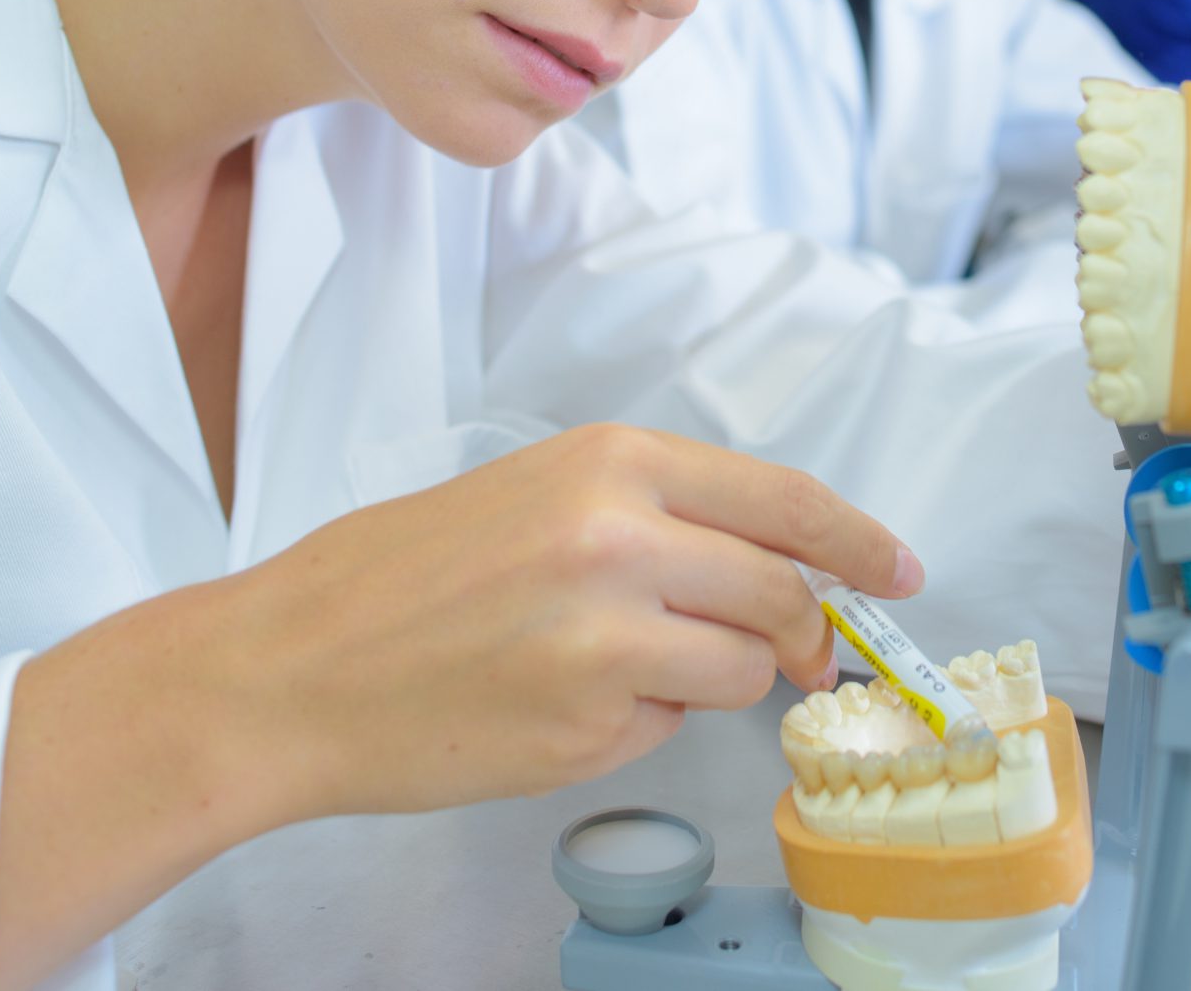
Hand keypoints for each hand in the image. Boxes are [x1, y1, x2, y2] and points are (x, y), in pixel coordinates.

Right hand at [237, 424, 916, 816]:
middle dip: (802, 631)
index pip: (783, 499)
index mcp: (609, 463)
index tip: (900, 571)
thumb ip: (651, 514)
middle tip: (794, 654)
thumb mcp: (532, 494)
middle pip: (780, 590)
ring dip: (711, 680)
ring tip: (615, 669)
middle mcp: (620, 538)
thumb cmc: (394, 579)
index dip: (859, 541)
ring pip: (741, 669)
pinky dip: (642, 724)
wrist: (290, 668)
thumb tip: (763, 558)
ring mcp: (607, 636)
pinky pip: (670, 726)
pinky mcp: (588, 723)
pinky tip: (561, 705)